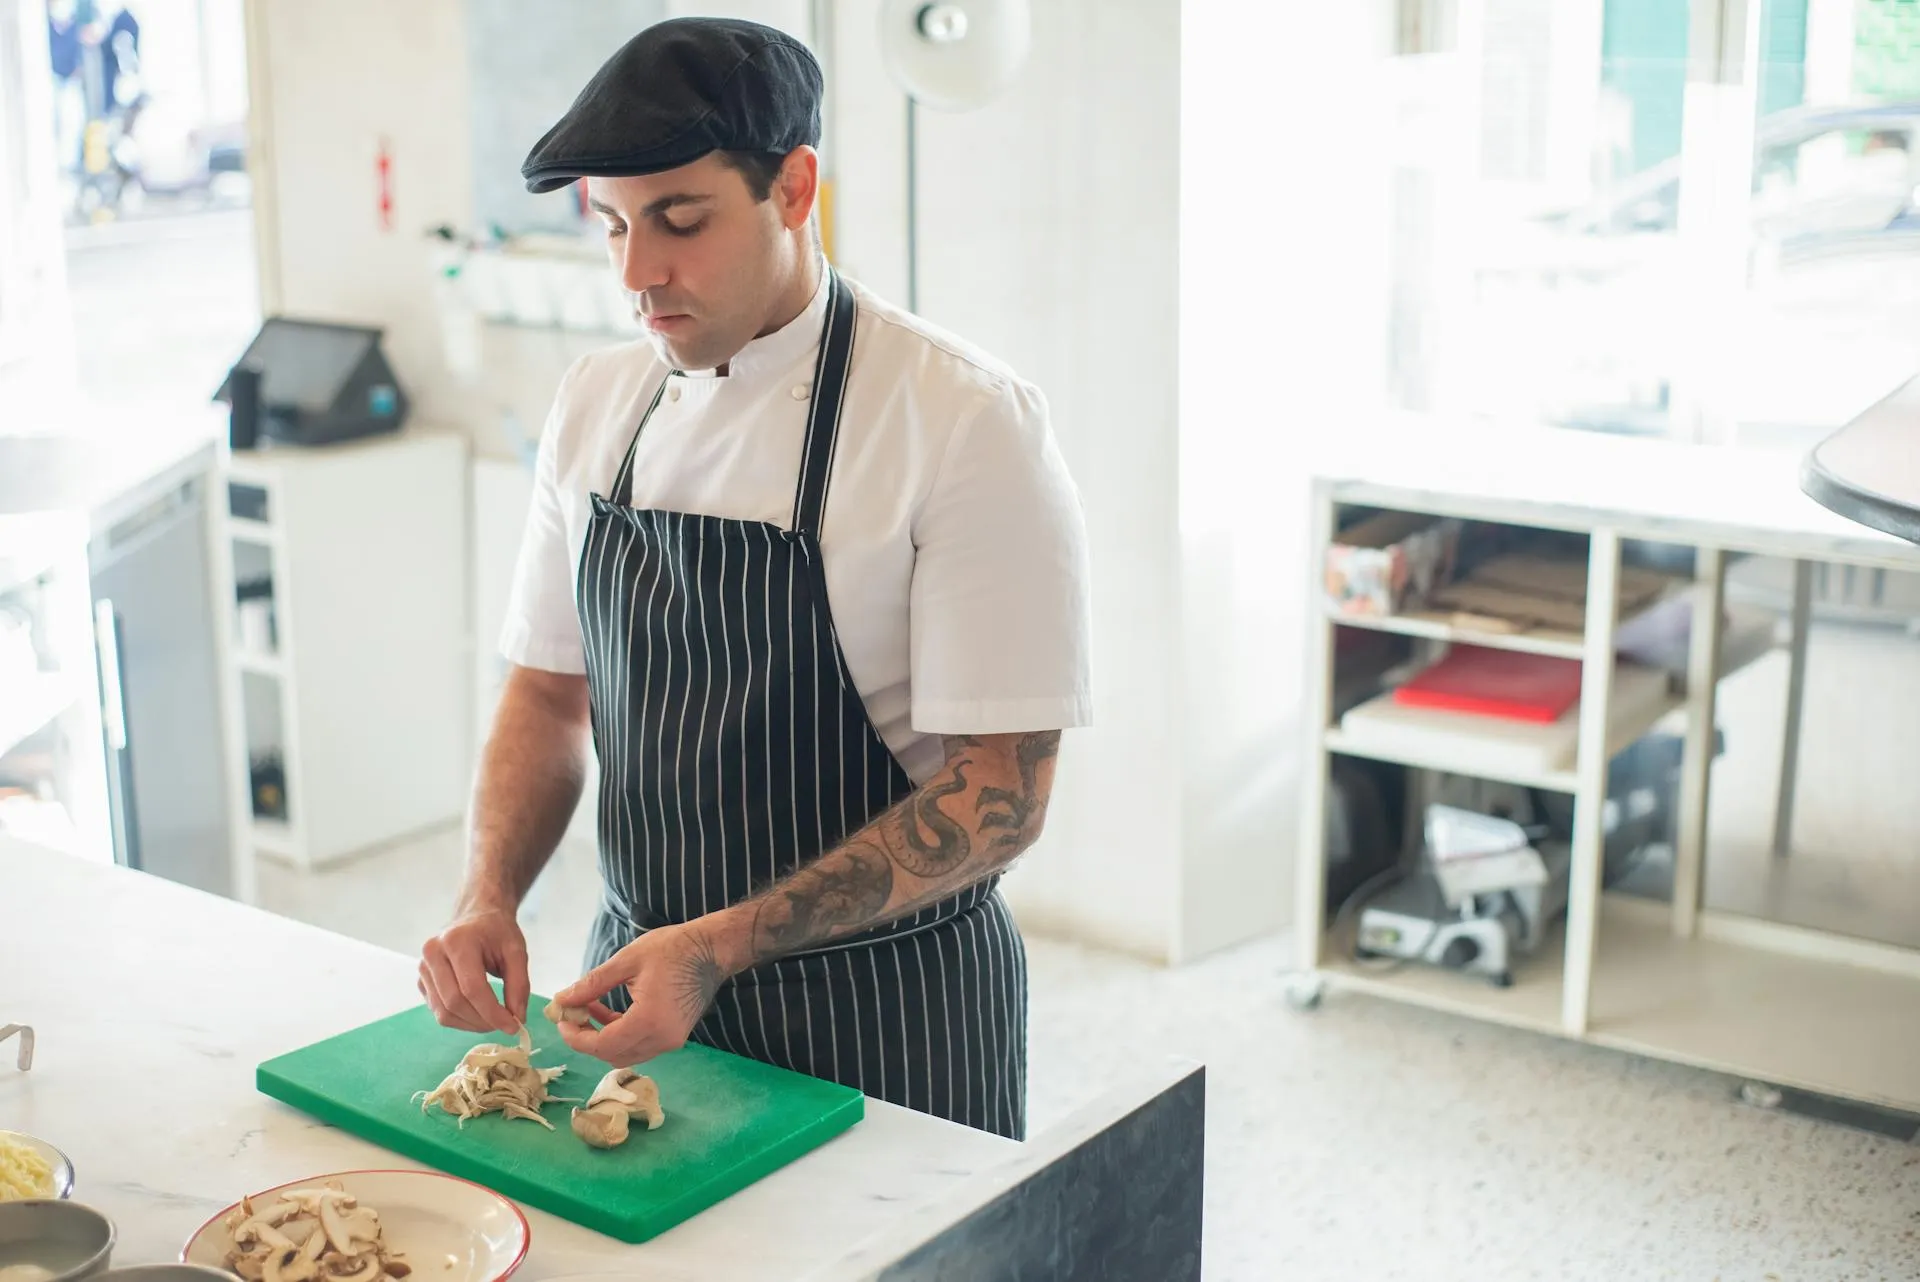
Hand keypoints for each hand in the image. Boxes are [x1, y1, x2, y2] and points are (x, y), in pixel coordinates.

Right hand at [418, 906, 529, 1034]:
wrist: (476, 915)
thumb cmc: (496, 931)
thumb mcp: (516, 951)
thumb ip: (519, 984)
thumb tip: (517, 1018)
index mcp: (457, 941)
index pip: (472, 988)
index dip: (493, 1012)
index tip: (513, 1026)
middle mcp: (433, 953)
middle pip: (455, 1002)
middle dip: (483, 1021)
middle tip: (506, 1025)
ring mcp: (423, 968)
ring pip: (443, 1012)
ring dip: (471, 1024)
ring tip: (493, 1020)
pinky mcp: (421, 981)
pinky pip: (438, 1010)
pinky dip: (460, 1020)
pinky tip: (478, 1014)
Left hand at [550, 923, 728, 1066]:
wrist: (712, 949)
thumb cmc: (671, 949)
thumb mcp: (627, 961)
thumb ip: (592, 984)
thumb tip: (563, 999)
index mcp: (649, 1021)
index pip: (603, 1044)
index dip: (577, 1037)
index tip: (561, 1019)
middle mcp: (662, 1039)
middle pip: (613, 1055)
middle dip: (587, 1039)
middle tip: (571, 1015)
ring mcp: (671, 1040)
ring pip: (626, 1054)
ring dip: (603, 1038)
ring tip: (588, 1008)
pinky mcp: (675, 1036)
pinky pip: (640, 1046)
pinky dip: (621, 1035)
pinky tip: (610, 1012)